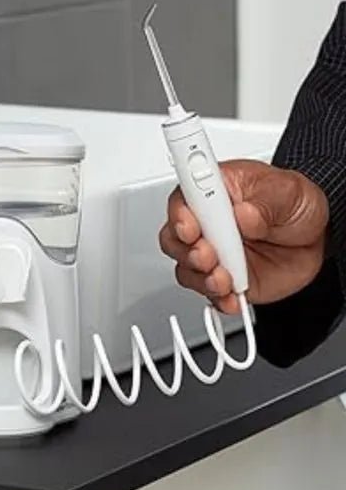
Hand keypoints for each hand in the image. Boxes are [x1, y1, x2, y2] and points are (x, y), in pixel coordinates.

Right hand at [159, 159, 328, 313]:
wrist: (315, 237)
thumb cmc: (293, 204)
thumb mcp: (287, 191)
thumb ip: (265, 203)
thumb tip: (243, 214)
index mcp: (213, 191)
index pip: (183, 199)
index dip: (180, 214)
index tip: (190, 227)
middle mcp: (205, 222)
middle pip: (174, 236)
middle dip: (187, 250)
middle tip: (209, 255)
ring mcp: (212, 251)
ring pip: (186, 267)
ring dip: (201, 277)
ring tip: (224, 278)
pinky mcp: (223, 277)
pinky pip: (209, 292)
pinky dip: (218, 298)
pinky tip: (231, 297)